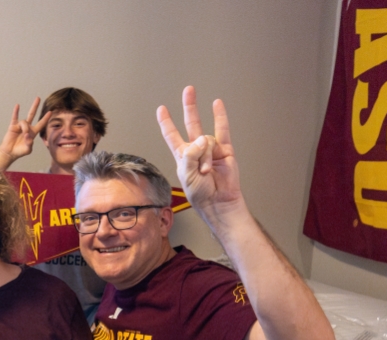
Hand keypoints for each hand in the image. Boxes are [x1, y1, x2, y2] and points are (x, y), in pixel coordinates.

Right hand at [0, 98, 51, 164]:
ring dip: (25, 127)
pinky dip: (16, 111)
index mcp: (33, 133)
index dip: (45, 118)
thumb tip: (27, 135)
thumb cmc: (19, 151)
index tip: (50, 112)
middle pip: (32, 114)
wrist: (10, 152)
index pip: (41, 124)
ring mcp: (20, 126)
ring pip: (24, 122)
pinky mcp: (13, 126)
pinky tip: (17, 106)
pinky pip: (15, 117)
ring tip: (24, 134)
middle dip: (35, 106)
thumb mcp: (28, 150)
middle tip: (38, 98)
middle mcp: (27, 127)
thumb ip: (29, 143)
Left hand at [157, 86, 242, 217]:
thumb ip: (191, 155)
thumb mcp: (187, 175)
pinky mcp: (225, 150)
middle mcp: (196, 150)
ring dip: (206, 156)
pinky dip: (220, 117)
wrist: (219, 202)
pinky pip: (222, 131)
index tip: (162, 109)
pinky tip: (217, 104)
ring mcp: (211, 149)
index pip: (172, 136)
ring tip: (207, 170)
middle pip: (191, 124)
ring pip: (206, 140)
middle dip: (190, 107)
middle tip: (189, 90)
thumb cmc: (200, 194)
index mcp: (182, 156)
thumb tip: (201, 139)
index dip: (167, 123)